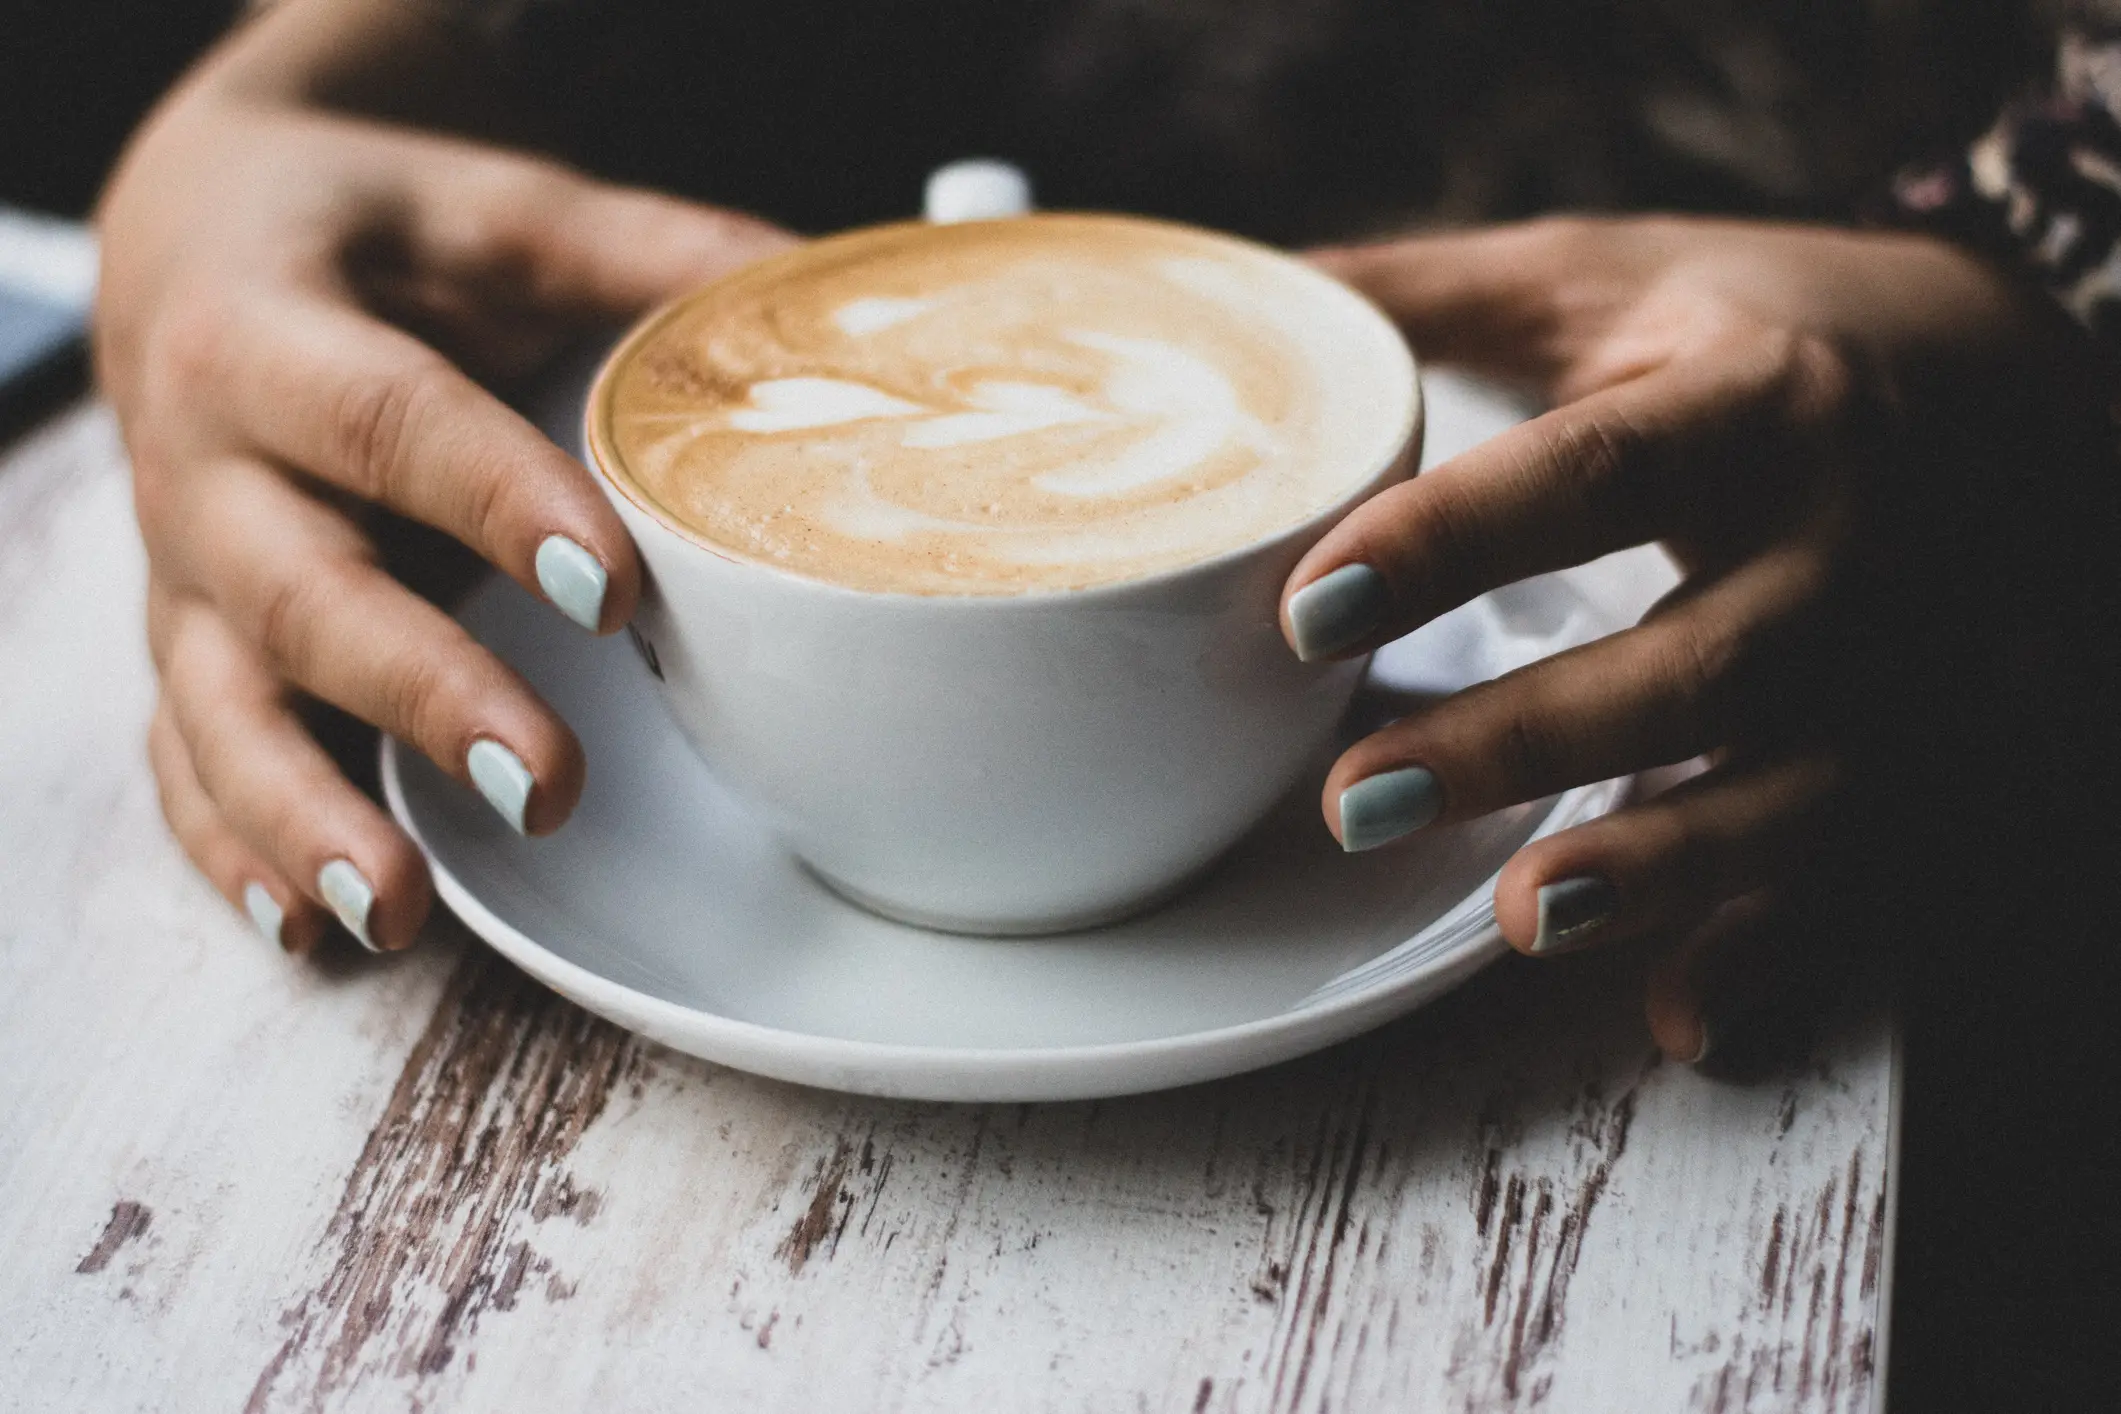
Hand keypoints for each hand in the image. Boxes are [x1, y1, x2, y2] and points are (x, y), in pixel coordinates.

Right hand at [98, 87, 792, 953]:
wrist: (196, 242)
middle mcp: (204, 466)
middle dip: (421, 694)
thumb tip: (819, 289)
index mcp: (271, 332)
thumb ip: (644, 254)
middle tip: (545, 785)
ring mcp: (183, 573)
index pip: (386, 422)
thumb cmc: (370, 234)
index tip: (612, 583)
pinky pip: (186, 757)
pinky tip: (305, 924)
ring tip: (398, 906)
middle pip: (302, 592)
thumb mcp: (496, 211)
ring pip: (222, 704)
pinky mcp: (186, 643)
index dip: (496, 500)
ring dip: (307, 812)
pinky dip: (238, 845)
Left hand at [1291, 217, 2107, 1062]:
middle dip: (1526, 739)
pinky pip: (1866, 872)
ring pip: (1794, 788)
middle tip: (1353, 799)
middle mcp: (1848, 543)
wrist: (2009, 389)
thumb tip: (1261, 300)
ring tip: (1517, 915)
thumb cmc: (1762, 332)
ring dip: (1659, 864)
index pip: (1591, 473)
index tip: (1307, 605)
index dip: (1449, 541)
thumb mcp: (1611, 280)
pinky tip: (1683, 1018)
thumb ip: (1435, 294)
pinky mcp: (1936, 754)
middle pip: (1696, 660)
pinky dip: (1779, 951)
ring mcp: (1907, 666)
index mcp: (1757, 400)